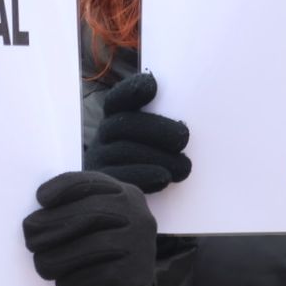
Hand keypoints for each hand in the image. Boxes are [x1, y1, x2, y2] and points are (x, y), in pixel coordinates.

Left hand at [23, 171, 155, 285]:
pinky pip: (97, 277)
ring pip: (92, 248)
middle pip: (91, 214)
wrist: (129, 283)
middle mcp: (138, 216)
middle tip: (30, 239)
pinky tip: (63, 283)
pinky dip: (73, 281)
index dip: (63, 188)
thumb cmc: (101, 242)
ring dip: (58, 258)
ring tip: (42, 265)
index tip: (41, 199)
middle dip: (54, 225)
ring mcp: (140, 246)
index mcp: (125, 194)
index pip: (91, 183)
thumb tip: (36, 221)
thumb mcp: (94, 216)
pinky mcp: (135, 276)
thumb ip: (71, 207)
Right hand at [85, 72, 190, 193]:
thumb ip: (165, 125)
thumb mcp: (155, 138)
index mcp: (117, 117)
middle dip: (156, 129)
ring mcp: (99, 159)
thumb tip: (186, 128)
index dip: (132, 90)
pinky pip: (119, 177)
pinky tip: (164, 178)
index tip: (152, 85)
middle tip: (183, 138)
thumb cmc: (153, 161)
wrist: (123, 199)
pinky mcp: (102, 184)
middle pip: (124, 124)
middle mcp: (104, 135)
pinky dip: (144, 175)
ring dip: (157, 157)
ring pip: (123, 151)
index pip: (118, 99)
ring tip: (184, 167)